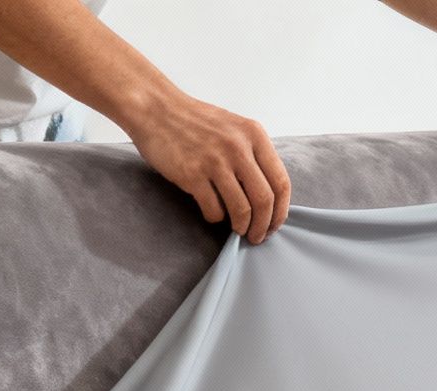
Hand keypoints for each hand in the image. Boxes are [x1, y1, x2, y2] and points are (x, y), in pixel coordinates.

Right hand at [128, 92, 291, 243]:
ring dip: (243, 227)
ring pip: (242, 210)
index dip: (281, 210)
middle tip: (258, 236)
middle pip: (264, 200)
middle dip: (264, 226)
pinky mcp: (192, 174)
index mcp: (254, 135)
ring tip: (239, 231)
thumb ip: (254, 154)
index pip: (281, 182)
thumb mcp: (235, 128)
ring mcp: (215, 161)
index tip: (275, 224)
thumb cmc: (195, 121)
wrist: (155, 108)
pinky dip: (216, 218)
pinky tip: (213, 214)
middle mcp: (238, 147)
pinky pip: (214, 209)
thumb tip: (269, 195)